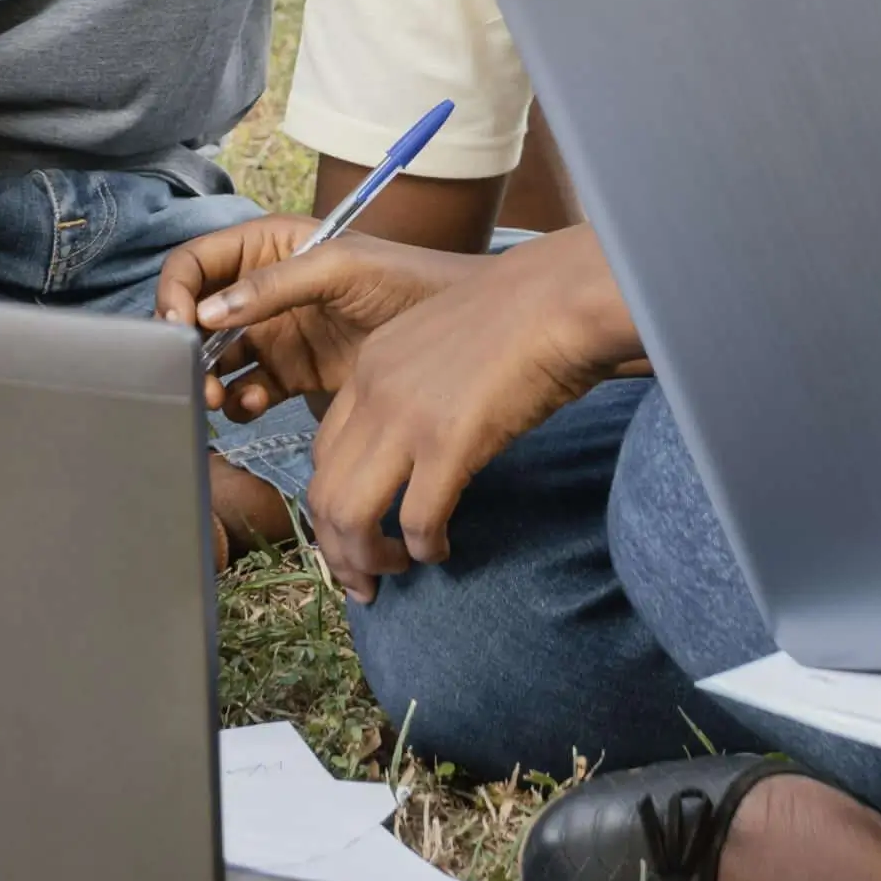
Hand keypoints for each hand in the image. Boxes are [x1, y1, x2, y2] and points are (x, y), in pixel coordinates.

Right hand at [156, 218, 478, 416]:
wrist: (457, 334)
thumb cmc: (407, 279)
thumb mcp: (341, 267)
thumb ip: (274, 286)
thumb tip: (207, 313)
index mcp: (266, 246)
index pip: (195, 263)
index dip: (174, 292)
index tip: (176, 327)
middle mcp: (262, 289)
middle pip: (196, 317)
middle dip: (186, 348)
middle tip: (196, 379)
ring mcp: (275, 333)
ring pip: (216, 359)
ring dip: (208, 380)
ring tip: (221, 398)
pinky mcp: (292, 373)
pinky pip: (247, 390)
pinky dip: (241, 401)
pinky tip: (257, 402)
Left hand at [303, 227, 633, 602]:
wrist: (559, 298)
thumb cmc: (521, 319)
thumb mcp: (440, 345)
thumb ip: (415, 390)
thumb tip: (417, 451)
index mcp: (369, 367)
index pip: (321, 454)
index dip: (331, 506)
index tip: (355, 536)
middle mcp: (373, 393)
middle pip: (323, 493)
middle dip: (338, 550)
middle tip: (364, 582)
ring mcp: (406, 418)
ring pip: (351, 514)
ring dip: (367, 558)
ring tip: (396, 572)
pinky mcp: (449, 443)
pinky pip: (417, 519)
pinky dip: (424, 548)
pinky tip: (442, 551)